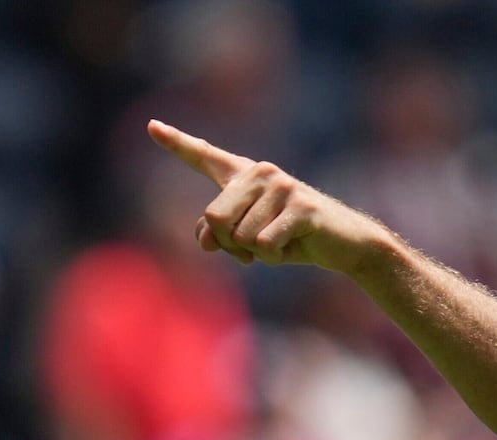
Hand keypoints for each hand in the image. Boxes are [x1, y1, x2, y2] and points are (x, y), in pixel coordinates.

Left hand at [147, 119, 390, 273]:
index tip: (152, 126)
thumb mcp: (250, 240)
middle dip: (231, 245)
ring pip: (240, 236)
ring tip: (281, 243)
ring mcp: (281, 187)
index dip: (177, 143)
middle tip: (255, 249)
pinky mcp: (300, 207)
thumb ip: (220, 236)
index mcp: (244, 175)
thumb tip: (205, 239)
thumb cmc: (293, 239)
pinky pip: (264, 244)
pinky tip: (293, 248)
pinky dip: (274, 257)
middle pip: (215, 217)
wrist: (344, 246)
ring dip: (257, 254)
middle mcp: (259, 172)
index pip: (205, 156)